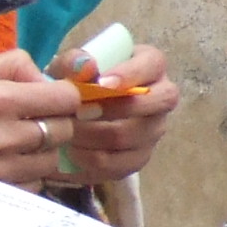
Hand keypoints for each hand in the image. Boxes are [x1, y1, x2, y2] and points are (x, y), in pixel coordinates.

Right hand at [0, 50, 87, 189]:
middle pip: (64, 130)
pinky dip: (26, 176)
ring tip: (18, 146)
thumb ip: (11, 67)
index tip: (54, 99)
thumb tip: (45, 79)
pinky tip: (6, 166)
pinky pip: (32, 185)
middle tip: (35, 122)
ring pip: (52, 161)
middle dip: (55, 123)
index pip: (65, 98)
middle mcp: (2, 135)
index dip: (65, 97)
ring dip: (42, 152)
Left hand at [54, 39, 178, 186]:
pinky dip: (88, 160)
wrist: (75, 113)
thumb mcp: (70, 66)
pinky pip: (117, 164)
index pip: (153, 64)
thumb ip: (74, 62)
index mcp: (151, 65)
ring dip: (92, 136)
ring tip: (65, 131)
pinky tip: (68, 152)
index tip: (100, 83)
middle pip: (156, 103)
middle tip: (79, 112)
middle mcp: (161, 97)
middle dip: (114, 108)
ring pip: (129, 136)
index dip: (130, 74)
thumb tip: (86, 67)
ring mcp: (153, 130)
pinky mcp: (140, 158)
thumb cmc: (78, 80)